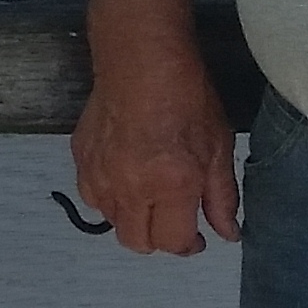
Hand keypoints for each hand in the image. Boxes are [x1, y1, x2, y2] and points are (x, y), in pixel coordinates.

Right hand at [71, 42, 240, 257]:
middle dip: (158, 240)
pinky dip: (109, 197)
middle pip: (137, 242)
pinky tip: (125, 178)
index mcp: (171, 185)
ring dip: (132, 218)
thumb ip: (221, 197)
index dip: (188, 246)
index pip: (173, 243)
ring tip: (149, 195)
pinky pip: (93, 196)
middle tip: (173, 222)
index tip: (196, 239)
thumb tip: (227, 234)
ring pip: (112, 222)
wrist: (140, 60)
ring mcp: (100, 175)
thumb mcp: (218, 147)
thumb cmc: (186, 97)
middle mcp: (131, 187)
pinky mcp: (81, 159)